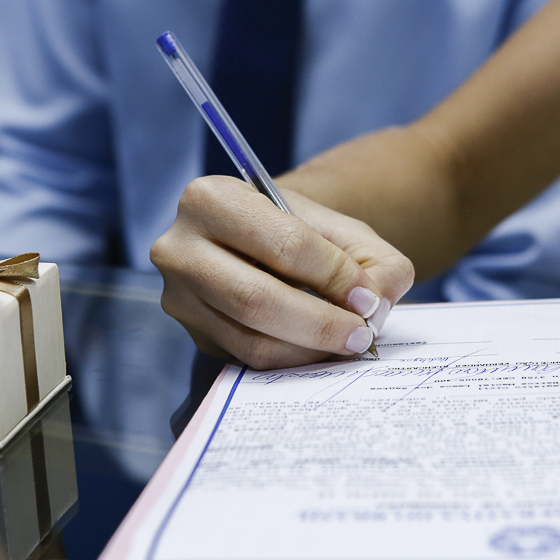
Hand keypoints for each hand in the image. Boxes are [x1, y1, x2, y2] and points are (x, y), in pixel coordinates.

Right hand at [150, 177, 413, 369]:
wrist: (264, 246)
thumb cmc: (304, 234)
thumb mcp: (345, 232)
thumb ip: (377, 261)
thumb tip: (380, 301)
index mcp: (212, 199)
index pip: (283, 243)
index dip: (333, 275)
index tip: (369, 297)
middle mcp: (179, 248)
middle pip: (255, 298)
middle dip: (320, 322)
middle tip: (362, 333)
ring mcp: (179, 297)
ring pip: (250, 338)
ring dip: (309, 348)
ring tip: (348, 342)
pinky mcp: (193, 335)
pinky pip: (247, 358)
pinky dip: (292, 360)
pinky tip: (319, 349)